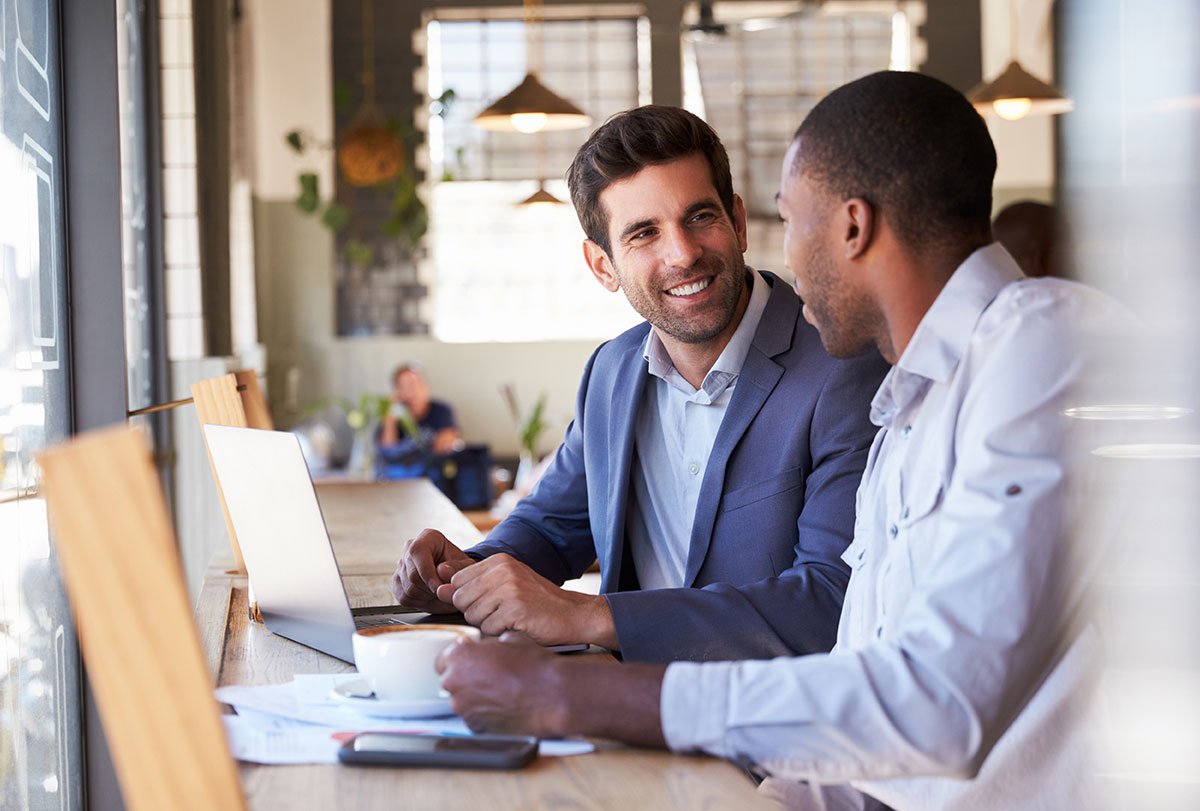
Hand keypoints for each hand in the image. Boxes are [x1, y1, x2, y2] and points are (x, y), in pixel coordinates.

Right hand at [391, 528, 474, 612]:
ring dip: (427, 596)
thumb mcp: (466, 566)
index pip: (418, 552)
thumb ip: (457, 568)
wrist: (452, 578)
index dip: (428, 573)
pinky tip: (430, 595)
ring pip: (409, 588)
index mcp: (428, 537)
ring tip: (440, 592)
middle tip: (445, 592)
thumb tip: (442, 571)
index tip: (440, 587)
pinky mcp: (397, 582)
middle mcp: (410, 548)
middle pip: (413, 575)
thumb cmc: (458, 568)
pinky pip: (404, 597)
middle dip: (430, 589)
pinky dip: (419, 602)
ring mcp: (401, 565)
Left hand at [436, 554, 615, 646]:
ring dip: (488, 624)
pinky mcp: (515, 609)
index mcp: (499, 561)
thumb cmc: (539, 602)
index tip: (490, 602)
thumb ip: (472, 583)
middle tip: (501, 613)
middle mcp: (502, 571)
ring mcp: (509, 589)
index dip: (469, 598)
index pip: (458, 580)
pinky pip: (487, 628)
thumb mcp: (507, 584)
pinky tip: (516, 626)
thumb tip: (440, 586)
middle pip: (461, 599)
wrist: (573, 614)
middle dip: (476, 612)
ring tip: (509, 619)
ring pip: (472, 615)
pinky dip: (499, 633)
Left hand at [437, 631, 668, 747]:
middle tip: (488, 676)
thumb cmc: (534, 666)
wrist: (551, 695)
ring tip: (499, 691)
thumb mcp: (511, 639)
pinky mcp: (475, 726)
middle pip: (450, 680)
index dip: (461, 660)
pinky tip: (503, 705)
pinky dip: (483, 712)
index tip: (471, 661)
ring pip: (461, 700)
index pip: (445, 658)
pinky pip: (473, 716)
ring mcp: (463, 708)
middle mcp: (454, 683)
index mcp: (459, 657)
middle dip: (465, 678)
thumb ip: (489, 644)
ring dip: (474, 696)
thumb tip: (487, 647)